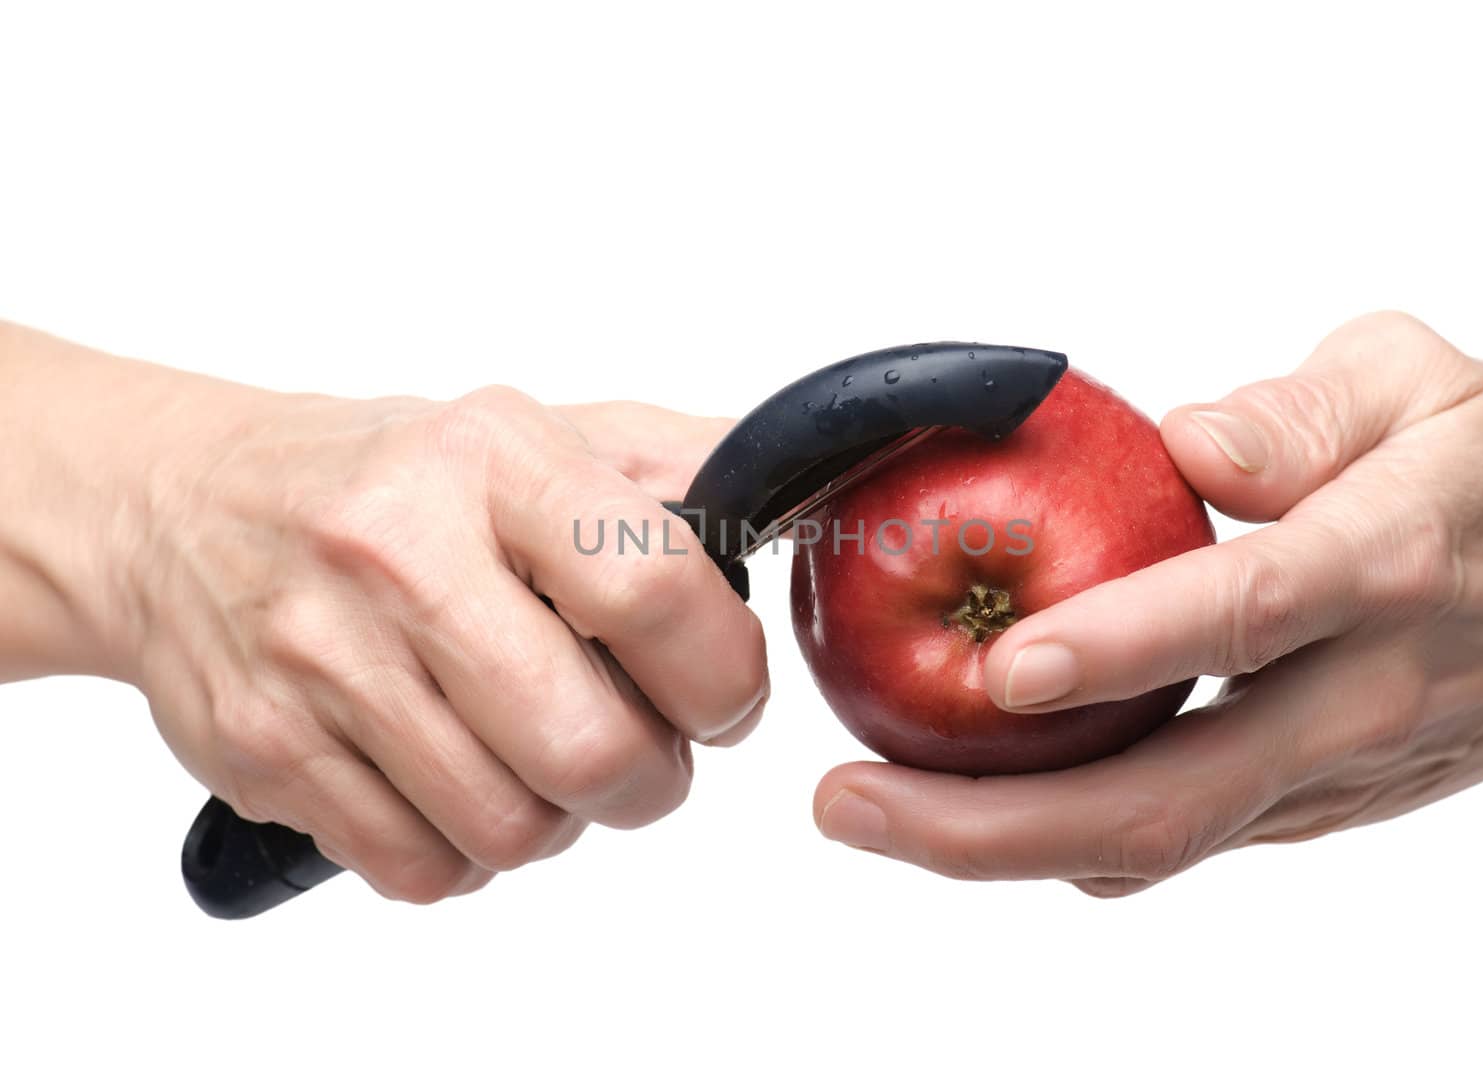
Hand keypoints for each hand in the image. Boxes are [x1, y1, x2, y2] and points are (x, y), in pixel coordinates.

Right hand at [118, 376, 764, 901]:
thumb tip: (803, 500)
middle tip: (641, 749)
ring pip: (512, 828)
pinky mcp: (266, 748)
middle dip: (650, 778)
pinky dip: (465, 852)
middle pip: (591, 748)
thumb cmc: (387, 478)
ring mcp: (323, 658)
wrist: (180, 504)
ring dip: (557, 817)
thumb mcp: (532, 433)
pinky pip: (421, 868)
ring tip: (537, 754)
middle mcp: (399, 551)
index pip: (652, 592)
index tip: (720, 693)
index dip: (721, 675)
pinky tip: (455, 781)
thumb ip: (673, 470)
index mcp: (492, 459)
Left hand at [813, 311, 1482, 894]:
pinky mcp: (1308, 808)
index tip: (1003, 669)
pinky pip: (1174, 839)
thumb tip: (1184, 445)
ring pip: (1155, 844)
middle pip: (1166, 798)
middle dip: (989, 822)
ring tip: (866, 811)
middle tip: (845, 800)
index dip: (1122, 649)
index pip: (1242, 615)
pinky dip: (1060, 836)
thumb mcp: (1420, 383)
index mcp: (1381, 565)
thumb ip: (1299, 412)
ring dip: (1000, 846)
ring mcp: (1329, 775)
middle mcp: (1350, 697)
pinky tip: (965, 805)